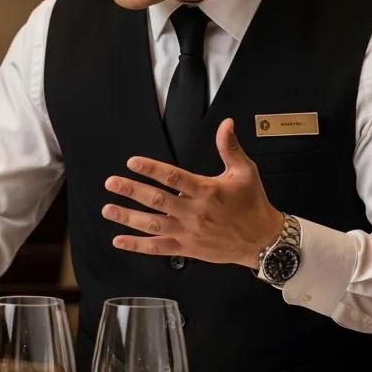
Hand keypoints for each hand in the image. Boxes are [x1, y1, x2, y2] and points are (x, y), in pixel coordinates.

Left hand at [103, 118, 282, 267]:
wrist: (263, 240)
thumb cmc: (253, 204)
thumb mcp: (245, 172)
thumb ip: (230, 148)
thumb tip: (226, 124)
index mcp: (206, 190)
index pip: (173, 177)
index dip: (151, 169)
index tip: (132, 162)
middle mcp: (194, 212)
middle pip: (157, 200)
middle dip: (131, 190)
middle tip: (111, 183)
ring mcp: (188, 231)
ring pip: (152, 224)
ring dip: (128, 217)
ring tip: (108, 209)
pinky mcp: (186, 248)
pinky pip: (157, 247)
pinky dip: (137, 245)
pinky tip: (119, 240)